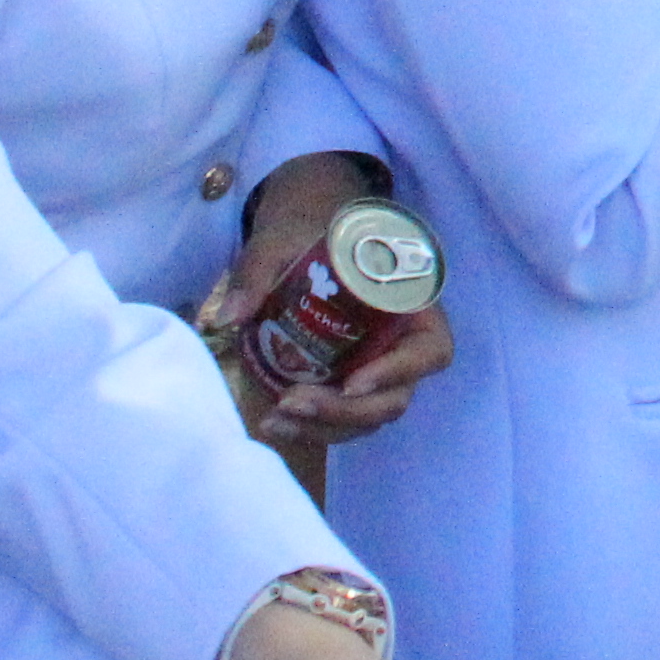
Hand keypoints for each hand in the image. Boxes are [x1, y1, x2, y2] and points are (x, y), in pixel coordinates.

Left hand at [198, 158, 451, 449]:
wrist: (298, 236)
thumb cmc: (306, 232)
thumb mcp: (281, 241)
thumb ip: (257, 272)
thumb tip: (228, 315)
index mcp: (411, 303)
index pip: (430, 350)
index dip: (399, 372)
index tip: (351, 382)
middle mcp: (401, 344)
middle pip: (396, 397)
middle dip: (346, 412)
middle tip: (292, 403)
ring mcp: (376, 369)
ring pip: (368, 416)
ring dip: (325, 427)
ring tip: (274, 420)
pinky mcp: (346, 383)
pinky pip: (341, 417)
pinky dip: (311, 427)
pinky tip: (271, 421)